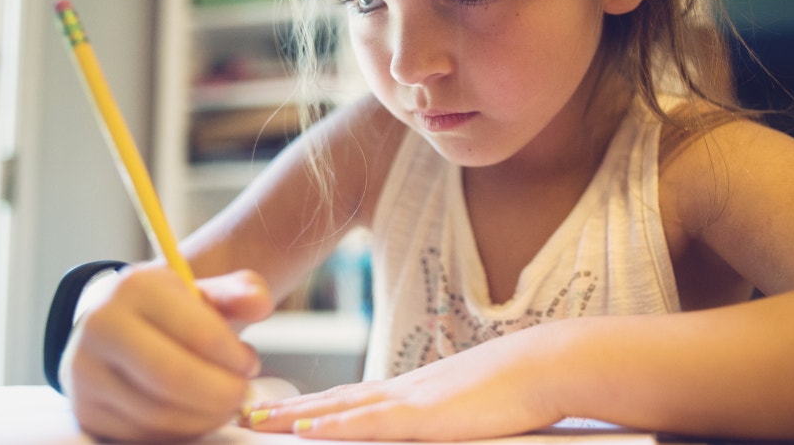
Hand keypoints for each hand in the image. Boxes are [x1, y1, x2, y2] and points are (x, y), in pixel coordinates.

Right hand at [60, 264, 272, 441]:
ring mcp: (85, 371)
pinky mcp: (86, 410)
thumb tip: (261, 306)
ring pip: (157, 412)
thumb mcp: (210, 291)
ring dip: (205, 417)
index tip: (250, 363)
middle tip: (242, 393)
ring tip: (225, 404)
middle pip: (173, 377)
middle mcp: (100, 326)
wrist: (121, 328)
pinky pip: (141, 434)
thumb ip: (242, 293)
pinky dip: (180, 432)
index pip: (199, 333)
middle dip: (221, 393)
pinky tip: (196, 415)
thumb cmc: (176, 311)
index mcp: (136, 286)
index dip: (235, 357)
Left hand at [241, 327, 563, 440]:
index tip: (284, 411)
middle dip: (290, 408)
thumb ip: (445, 416)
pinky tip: (305, 428)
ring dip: (295, 415)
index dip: (316, 405)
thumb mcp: (472, 405)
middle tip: (250, 412)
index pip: (354, 398)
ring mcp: (411, 400)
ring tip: (258, 419)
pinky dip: (333, 424)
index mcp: (414, 391)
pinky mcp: (425, 414)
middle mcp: (404, 391)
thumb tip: (435, 425)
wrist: (543, 365)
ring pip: (340, 408)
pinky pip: (369, 421)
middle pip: (335, 399)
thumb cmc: (518, 386)